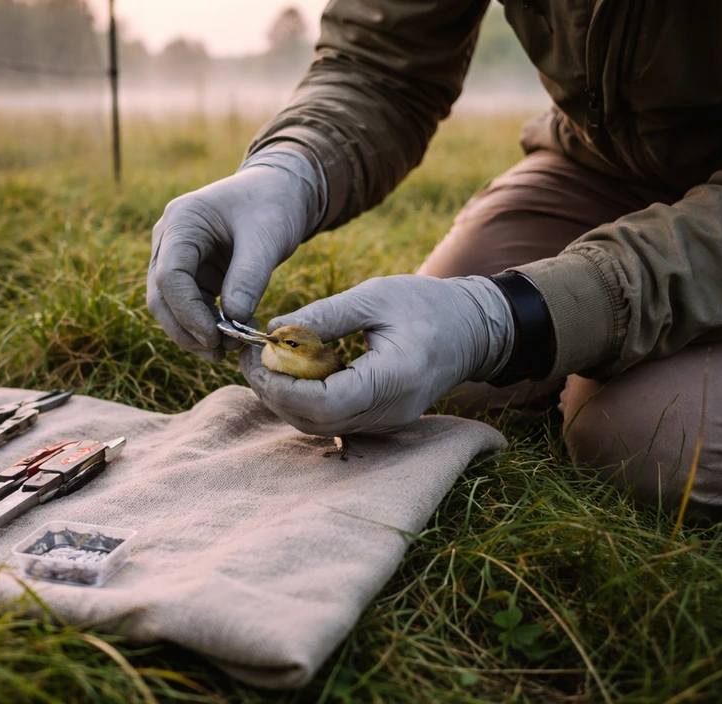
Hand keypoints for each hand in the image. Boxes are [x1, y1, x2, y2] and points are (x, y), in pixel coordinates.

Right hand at [148, 146, 322, 361]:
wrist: (281, 191)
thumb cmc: (274, 204)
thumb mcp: (268, 236)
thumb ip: (250, 277)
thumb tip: (235, 321)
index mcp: (181, 221)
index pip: (169, 276)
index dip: (187, 312)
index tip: (214, 338)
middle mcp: (170, 239)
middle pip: (161, 297)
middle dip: (187, 330)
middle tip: (220, 354)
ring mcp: (178, 257)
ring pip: (172, 307)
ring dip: (197, 332)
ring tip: (234, 346)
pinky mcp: (194, 272)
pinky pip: (192, 306)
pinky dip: (209, 324)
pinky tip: (237, 332)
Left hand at [239, 275, 513, 433]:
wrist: (471, 329)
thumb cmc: (426, 305)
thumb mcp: (374, 296)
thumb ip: (323, 316)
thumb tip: (272, 331)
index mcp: (394, 378)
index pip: (324, 402)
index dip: (282, 385)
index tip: (256, 355)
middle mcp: (390, 411)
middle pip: (315, 421)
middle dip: (274, 392)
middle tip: (249, 356)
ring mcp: (387, 422)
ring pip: (318, 426)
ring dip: (284, 398)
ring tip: (264, 360)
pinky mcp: (381, 421)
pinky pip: (332, 420)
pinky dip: (304, 400)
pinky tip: (291, 371)